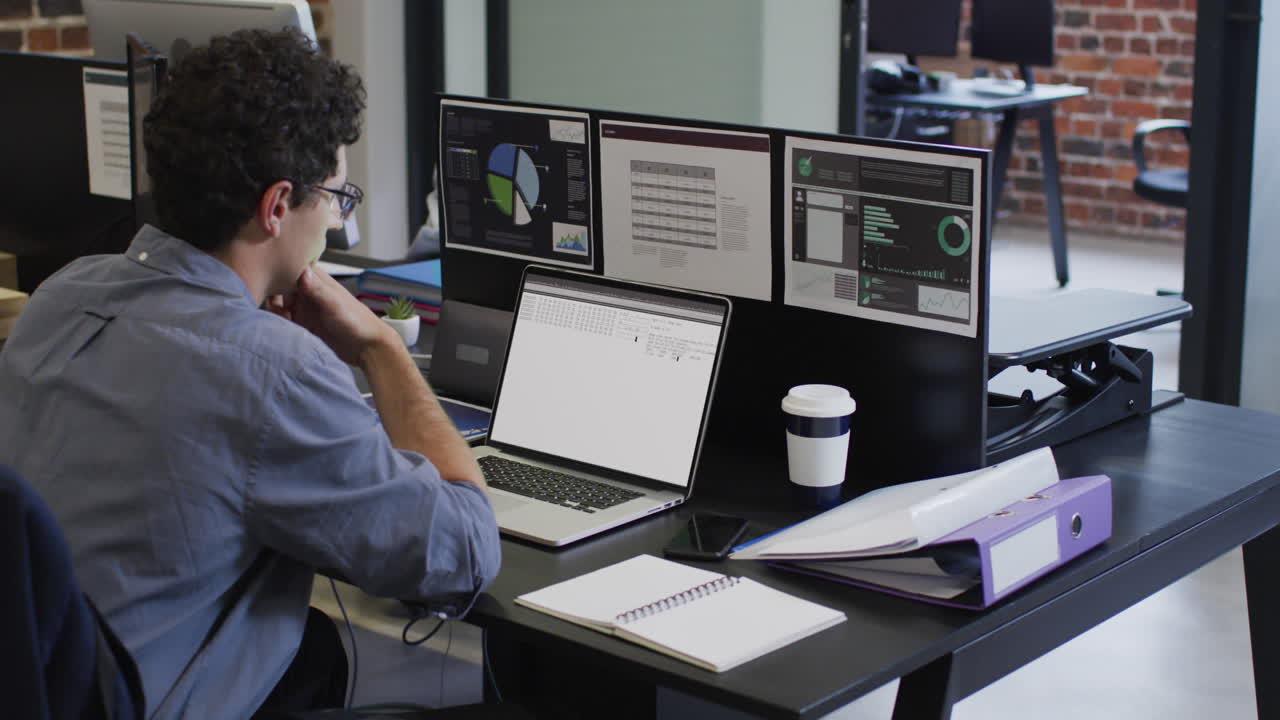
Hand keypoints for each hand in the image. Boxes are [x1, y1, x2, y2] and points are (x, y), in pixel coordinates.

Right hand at [278, 266, 395, 365]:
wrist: (365, 348)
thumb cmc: (357, 322)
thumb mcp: (335, 304)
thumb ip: (318, 289)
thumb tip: (302, 271)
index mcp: (316, 279)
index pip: (289, 267)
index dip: (277, 272)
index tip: (270, 282)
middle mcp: (307, 290)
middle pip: (278, 284)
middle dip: (271, 293)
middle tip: (276, 306)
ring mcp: (303, 307)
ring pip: (277, 302)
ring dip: (273, 308)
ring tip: (282, 318)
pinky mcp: (301, 323)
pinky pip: (282, 318)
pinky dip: (277, 321)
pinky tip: (283, 326)